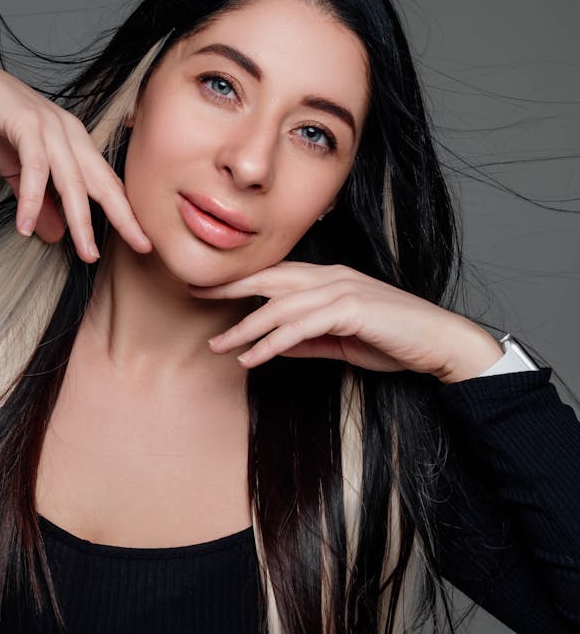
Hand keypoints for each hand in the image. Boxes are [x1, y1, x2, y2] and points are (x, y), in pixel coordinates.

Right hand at [0, 44, 151, 262]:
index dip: (125, 211)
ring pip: (72, 180)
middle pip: (101, 182)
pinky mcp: (25, 124)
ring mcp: (50, 127)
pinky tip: (26, 226)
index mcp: (75, 143)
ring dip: (80, 219)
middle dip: (122, 216)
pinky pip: (35, 167)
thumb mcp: (20, 171)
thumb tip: (53, 236)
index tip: (143, 240)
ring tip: (86, 252)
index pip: (106, 182)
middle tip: (141, 246)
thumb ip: (38, 202)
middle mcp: (70, 133)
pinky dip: (32, 199)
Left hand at [190, 261, 503, 383]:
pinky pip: (301, 326)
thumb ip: (308, 340)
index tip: (207, 288)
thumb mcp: (341, 341)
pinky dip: (273, 343)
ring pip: (281, 306)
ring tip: (219, 345)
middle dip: (230, 286)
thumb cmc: (395, 339)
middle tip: (193, 293)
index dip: (239, 280)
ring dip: (246, 327)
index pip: (275, 275)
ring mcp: (343, 290)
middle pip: (270, 278)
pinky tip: (253, 358)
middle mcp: (331, 277)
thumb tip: (274, 347)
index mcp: (328, 279)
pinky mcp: (353, 309)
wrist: (440, 342)